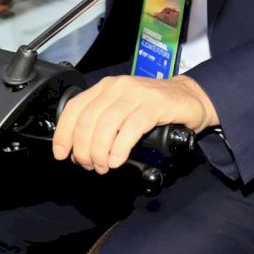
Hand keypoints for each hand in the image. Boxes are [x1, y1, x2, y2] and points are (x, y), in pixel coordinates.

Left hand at [52, 75, 218, 173]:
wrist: (190, 98)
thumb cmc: (155, 107)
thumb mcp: (123, 110)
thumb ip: (102, 124)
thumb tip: (80, 150)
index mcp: (105, 87)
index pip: (75, 108)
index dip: (64, 133)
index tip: (62, 153)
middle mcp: (118, 87)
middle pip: (88, 120)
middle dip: (83, 148)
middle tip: (89, 165)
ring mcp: (137, 94)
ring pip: (106, 125)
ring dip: (100, 151)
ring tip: (103, 166)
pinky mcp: (155, 105)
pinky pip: (130, 128)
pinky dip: (120, 148)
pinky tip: (117, 160)